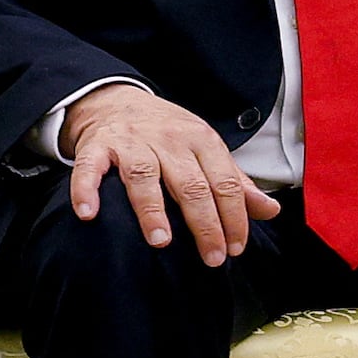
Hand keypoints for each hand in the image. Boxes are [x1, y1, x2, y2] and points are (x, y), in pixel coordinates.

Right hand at [64, 82, 277, 261]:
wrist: (117, 100)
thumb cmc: (169, 134)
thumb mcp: (207, 150)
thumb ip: (235, 182)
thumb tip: (270, 210)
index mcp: (202, 141)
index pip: (224, 182)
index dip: (234, 217)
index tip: (236, 248)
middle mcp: (169, 140)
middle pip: (191, 184)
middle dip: (204, 223)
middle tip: (211, 257)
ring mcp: (132, 142)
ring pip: (144, 175)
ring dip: (152, 210)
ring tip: (161, 241)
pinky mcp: (97, 146)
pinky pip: (90, 167)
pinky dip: (87, 189)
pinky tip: (88, 214)